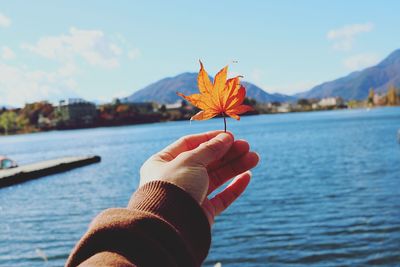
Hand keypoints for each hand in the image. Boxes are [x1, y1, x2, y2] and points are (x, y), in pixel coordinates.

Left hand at [139, 131, 258, 224]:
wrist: (170, 226)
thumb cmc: (173, 187)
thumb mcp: (191, 160)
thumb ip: (210, 148)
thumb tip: (225, 138)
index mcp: (163, 162)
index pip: (189, 144)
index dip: (210, 138)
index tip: (229, 135)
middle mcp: (175, 178)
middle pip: (206, 161)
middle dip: (227, 153)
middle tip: (246, 146)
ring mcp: (190, 195)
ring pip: (216, 178)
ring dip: (235, 166)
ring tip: (254, 157)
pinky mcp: (202, 212)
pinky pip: (221, 198)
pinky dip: (234, 187)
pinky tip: (247, 176)